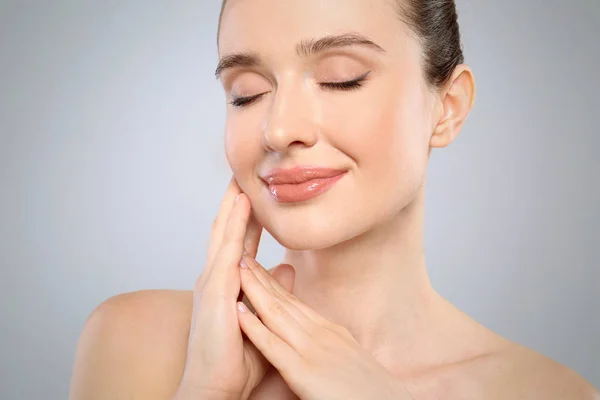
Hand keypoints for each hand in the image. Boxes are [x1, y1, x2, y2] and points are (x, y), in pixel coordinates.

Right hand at [173, 177, 293, 399]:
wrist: (214, 386)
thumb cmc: (235, 358)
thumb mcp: (262, 316)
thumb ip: (274, 290)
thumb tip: (289, 267)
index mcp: (226, 284)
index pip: (238, 242)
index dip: (246, 217)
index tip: (254, 193)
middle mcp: (216, 278)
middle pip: (226, 230)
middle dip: (234, 202)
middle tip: (243, 173)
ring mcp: (213, 282)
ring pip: (224, 232)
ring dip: (233, 203)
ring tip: (242, 176)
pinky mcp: (216, 290)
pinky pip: (228, 249)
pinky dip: (235, 224)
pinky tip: (242, 204)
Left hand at [236, 256, 412, 399]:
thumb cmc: (371, 391)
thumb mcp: (350, 358)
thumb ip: (331, 345)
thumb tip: (319, 339)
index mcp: (330, 331)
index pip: (295, 301)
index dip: (273, 283)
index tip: (257, 267)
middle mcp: (321, 334)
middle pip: (283, 300)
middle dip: (259, 277)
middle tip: (240, 254)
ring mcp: (312, 351)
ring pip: (276, 313)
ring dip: (253, 290)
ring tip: (235, 268)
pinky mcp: (304, 372)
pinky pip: (273, 346)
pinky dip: (254, 327)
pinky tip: (238, 312)